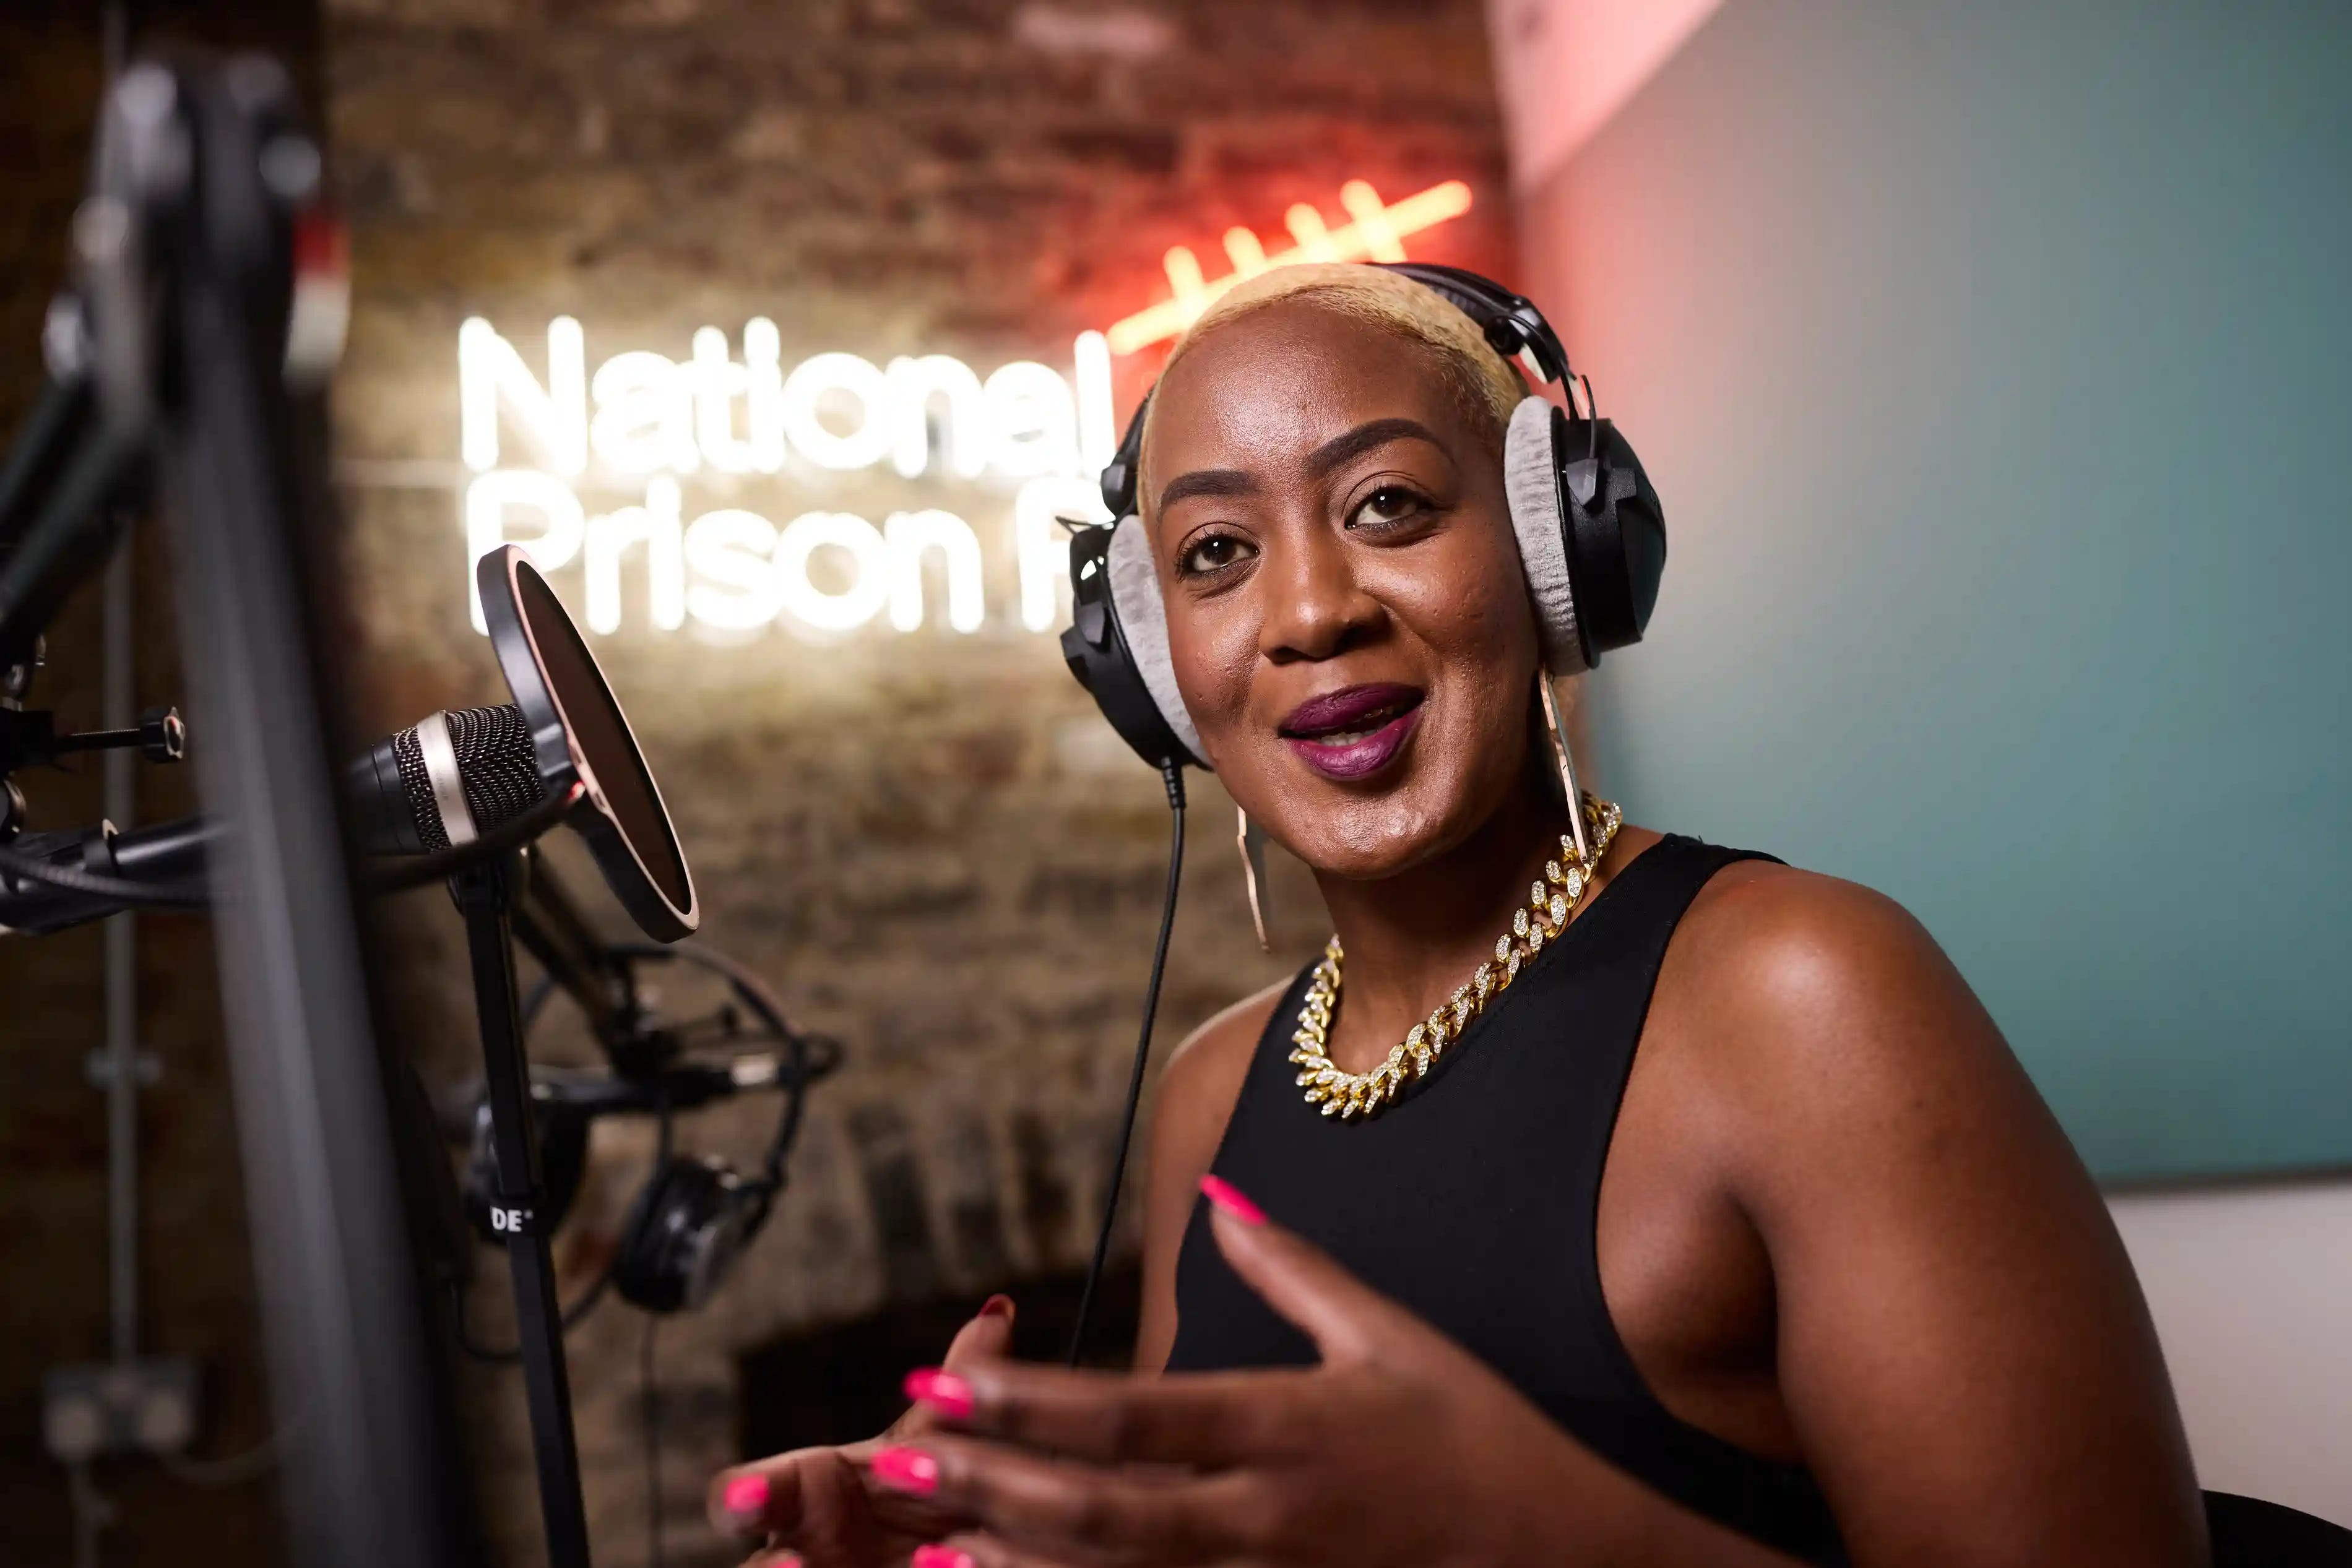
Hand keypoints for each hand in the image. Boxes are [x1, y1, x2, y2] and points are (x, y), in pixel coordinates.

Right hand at [707, 1294, 1014, 1567]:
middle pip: (759, 1567)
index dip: (743, 1498)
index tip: (750, 1497)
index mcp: (805, 1500)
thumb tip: (997, 1312)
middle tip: (790, 1567)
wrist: (947, 1554)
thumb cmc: (921, 1505)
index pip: (749, 1496)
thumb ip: (954, 1399)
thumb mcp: (936, 1454)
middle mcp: (796, 1554)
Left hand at [869, 1178, 1735, 1567]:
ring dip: (1017, 1561)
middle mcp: (1266, 1511)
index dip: (1029, 1404)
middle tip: (893, 1462)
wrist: (1571, 1559)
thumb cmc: (1479, 1440)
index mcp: (1287, 1423)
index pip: (1133, 1414)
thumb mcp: (1390, 1335)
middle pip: (1103, 1506)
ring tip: (924, 1544)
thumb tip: (1215, 1190)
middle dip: (990, 1485)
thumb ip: (1292, 1267)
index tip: (943, 1378)